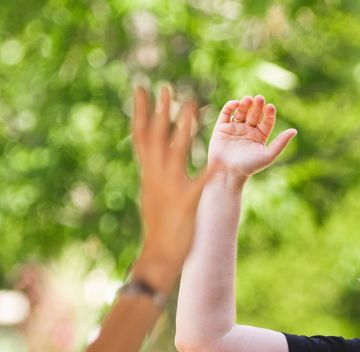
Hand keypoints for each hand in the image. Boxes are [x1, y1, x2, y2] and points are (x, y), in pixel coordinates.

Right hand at [129, 83, 209, 290]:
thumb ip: (153, 172)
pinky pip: (200, 184)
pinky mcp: (187, 202)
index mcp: (148, 173)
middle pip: (156, 137)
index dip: (140, 111)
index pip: (141, 135)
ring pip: (177, 152)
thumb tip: (151, 157)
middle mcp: (156, 176)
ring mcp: (171, 188)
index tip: (141, 88)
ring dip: (184, 129)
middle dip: (160, 111)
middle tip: (165, 86)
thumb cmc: (158, 227)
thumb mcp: (151, 194)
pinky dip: (209, 173)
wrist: (157, 257)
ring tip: (192, 107)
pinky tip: (219, 162)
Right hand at [206, 95, 296, 178]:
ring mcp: (235, 128)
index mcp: (259, 137)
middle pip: (254, 114)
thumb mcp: (268, 155)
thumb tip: (294, 131)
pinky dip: (230, 106)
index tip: (270, 107)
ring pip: (241, 112)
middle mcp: (248, 131)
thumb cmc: (249, 167)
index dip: (269, 113)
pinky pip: (226, 113)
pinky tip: (236, 103)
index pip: (266, 121)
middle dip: (257, 106)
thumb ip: (281, 142)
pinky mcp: (221, 128)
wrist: (228, 173)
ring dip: (245, 104)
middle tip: (259, 98)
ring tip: (248, 99)